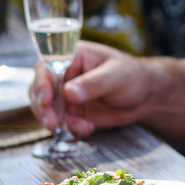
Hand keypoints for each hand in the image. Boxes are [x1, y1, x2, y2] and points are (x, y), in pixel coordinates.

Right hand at [30, 41, 153, 136]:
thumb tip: (69, 93)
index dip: (41, 82)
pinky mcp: (72, 113)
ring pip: (47, 109)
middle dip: (44, 108)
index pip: (46, 67)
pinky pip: (63, 123)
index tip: (44, 99)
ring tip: (79, 127)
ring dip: (56, 122)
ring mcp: (66, 95)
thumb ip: (93, 83)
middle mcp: (64, 75)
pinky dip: (71, 129)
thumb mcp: (116, 75)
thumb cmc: (132, 75)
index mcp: (72, 56)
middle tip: (52, 123)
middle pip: (40, 90)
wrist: (145, 96)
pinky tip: (88, 128)